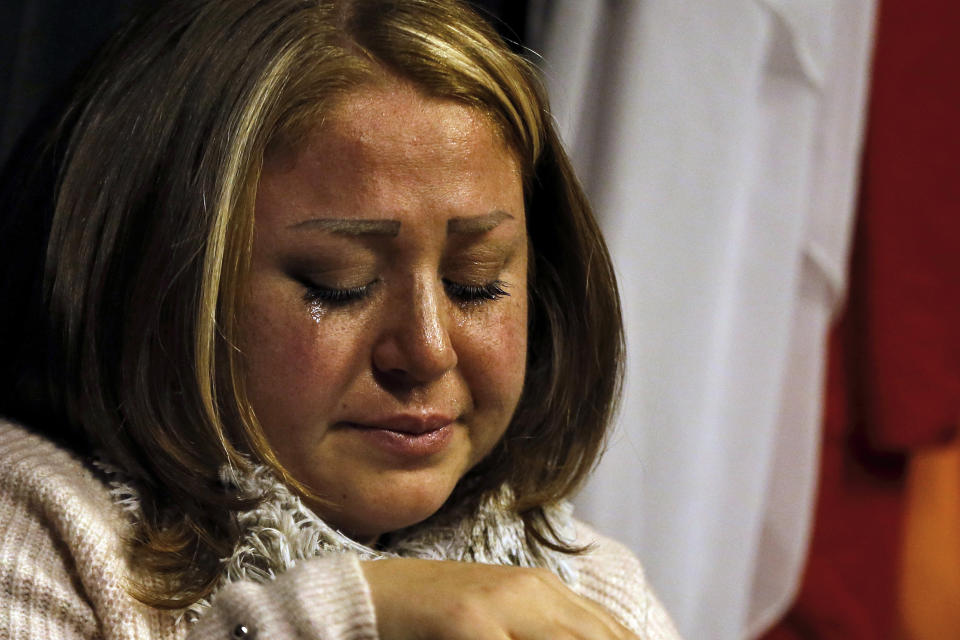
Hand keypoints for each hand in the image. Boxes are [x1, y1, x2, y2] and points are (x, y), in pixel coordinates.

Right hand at [361, 558, 637, 639]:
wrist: (373, 596)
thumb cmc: (438, 619)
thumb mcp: (503, 619)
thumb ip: (546, 627)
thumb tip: (607, 637)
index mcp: (543, 588)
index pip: (614, 631)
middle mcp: (531, 590)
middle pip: (600, 636)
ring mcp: (501, 604)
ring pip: (571, 639)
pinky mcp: (471, 622)